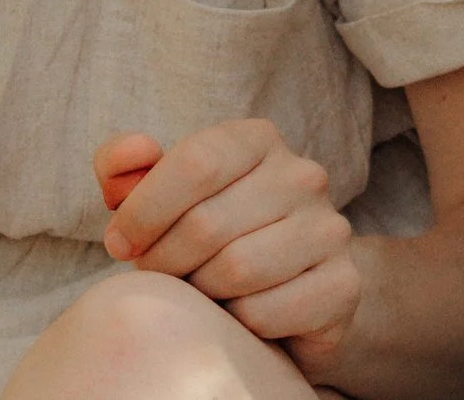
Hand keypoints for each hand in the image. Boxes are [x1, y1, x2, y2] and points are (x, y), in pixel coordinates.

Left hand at [95, 120, 360, 370]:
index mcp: (259, 140)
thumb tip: (137, 150)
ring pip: (237, 269)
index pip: (196, 162)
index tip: (121, 243)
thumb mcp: (158, 196)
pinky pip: (265, 311)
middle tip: (159, 276)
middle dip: (164, 261)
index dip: (145, 211)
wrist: (288, 288)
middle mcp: (304, 175)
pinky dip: (237, 322)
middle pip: (208, 223)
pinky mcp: (342, 284)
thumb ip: (125, 168)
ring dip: (201, 292)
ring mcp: (330, 229)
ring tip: (200, 292)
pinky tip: (238, 313)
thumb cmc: (210, 236)